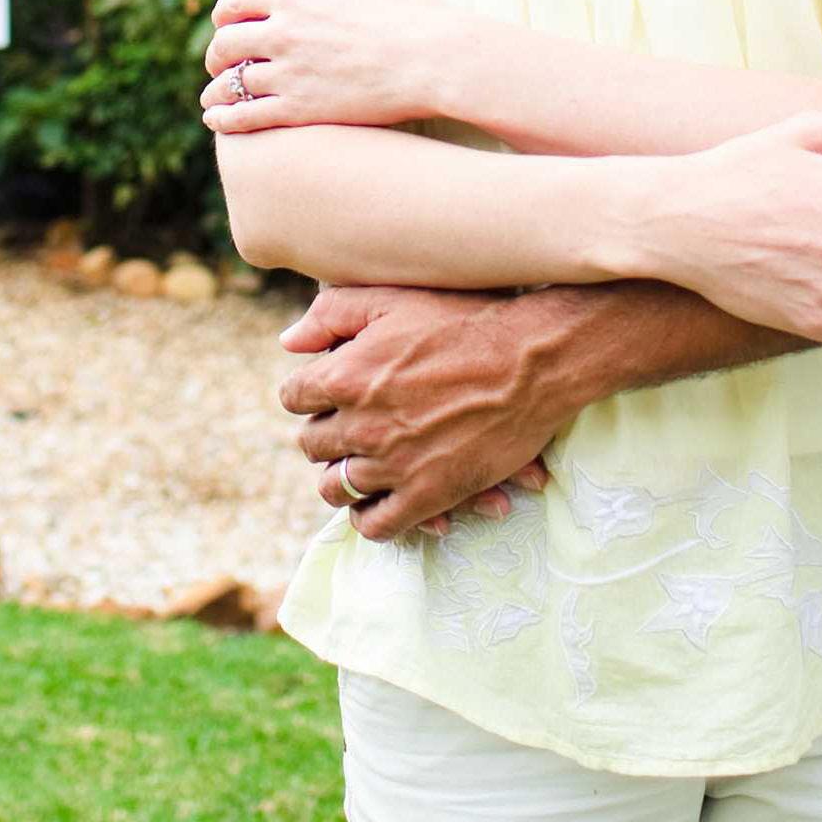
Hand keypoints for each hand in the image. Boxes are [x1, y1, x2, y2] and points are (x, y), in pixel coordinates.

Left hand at [204, 0, 467, 130]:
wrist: (435, 60)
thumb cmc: (409, 13)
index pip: (237, 1)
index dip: (225, 12)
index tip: (225, 21)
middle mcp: (284, 33)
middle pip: (227, 42)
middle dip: (217, 52)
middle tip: (219, 61)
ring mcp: (289, 73)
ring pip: (232, 83)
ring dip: (217, 89)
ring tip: (212, 97)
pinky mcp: (300, 110)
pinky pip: (247, 117)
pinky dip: (225, 119)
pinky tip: (217, 121)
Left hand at [277, 285, 584, 541]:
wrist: (533, 360)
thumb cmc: (466, 319)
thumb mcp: (394, 297)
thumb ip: (332, 313)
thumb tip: (288, 341)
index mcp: (347, 374)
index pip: (294, 397)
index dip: (308, 392)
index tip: (326, 391)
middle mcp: (362, 424)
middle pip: (312, 444)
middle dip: (324, 433)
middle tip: (346, 425)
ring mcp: (394, 464)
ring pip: (335, 488)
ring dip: (340, 477)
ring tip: (357, 464)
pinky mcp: (428, 494)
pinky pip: (376, 524)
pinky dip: (369, 517)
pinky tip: (377, 500)